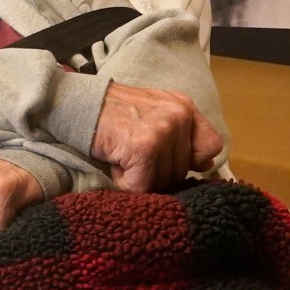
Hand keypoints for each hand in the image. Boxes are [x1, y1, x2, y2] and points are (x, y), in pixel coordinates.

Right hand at [91, 82, 224, 191]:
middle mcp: (179, 116)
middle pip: (182, 169)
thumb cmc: (114, 112)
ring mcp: (163, 131)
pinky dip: (125, 183)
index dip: (192, 161)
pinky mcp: (144, 147)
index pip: (211, 146)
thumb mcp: (156, 113)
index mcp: (185, 107)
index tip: (168, 161)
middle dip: (157, 172)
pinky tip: (115, 165)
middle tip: (132, 157)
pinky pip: (142, 185)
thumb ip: (182, 135)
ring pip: (163, 180)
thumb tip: (206, 164)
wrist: (78, 103)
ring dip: (140, 178)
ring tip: (123, 158)